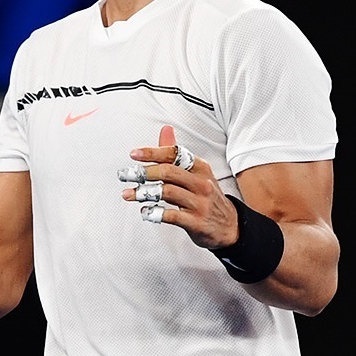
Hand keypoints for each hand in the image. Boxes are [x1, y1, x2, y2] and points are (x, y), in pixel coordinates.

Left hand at [120, 125, 238, 250]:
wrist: (229, 225)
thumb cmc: (207, 197)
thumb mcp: (197, 173)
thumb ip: (177, 155)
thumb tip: (165, 130)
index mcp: (200, 168)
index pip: (175, 154)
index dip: (153, 152)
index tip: (134, 154)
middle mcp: (201, 183)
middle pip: (169, 172)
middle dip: (144, 173)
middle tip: (126, 175)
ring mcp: (199, 203)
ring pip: (168, 192)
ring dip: (144, 193)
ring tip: (128, 194)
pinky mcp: (196, 222)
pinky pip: (172, 216)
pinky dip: (155, 213)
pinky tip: (145, 212)